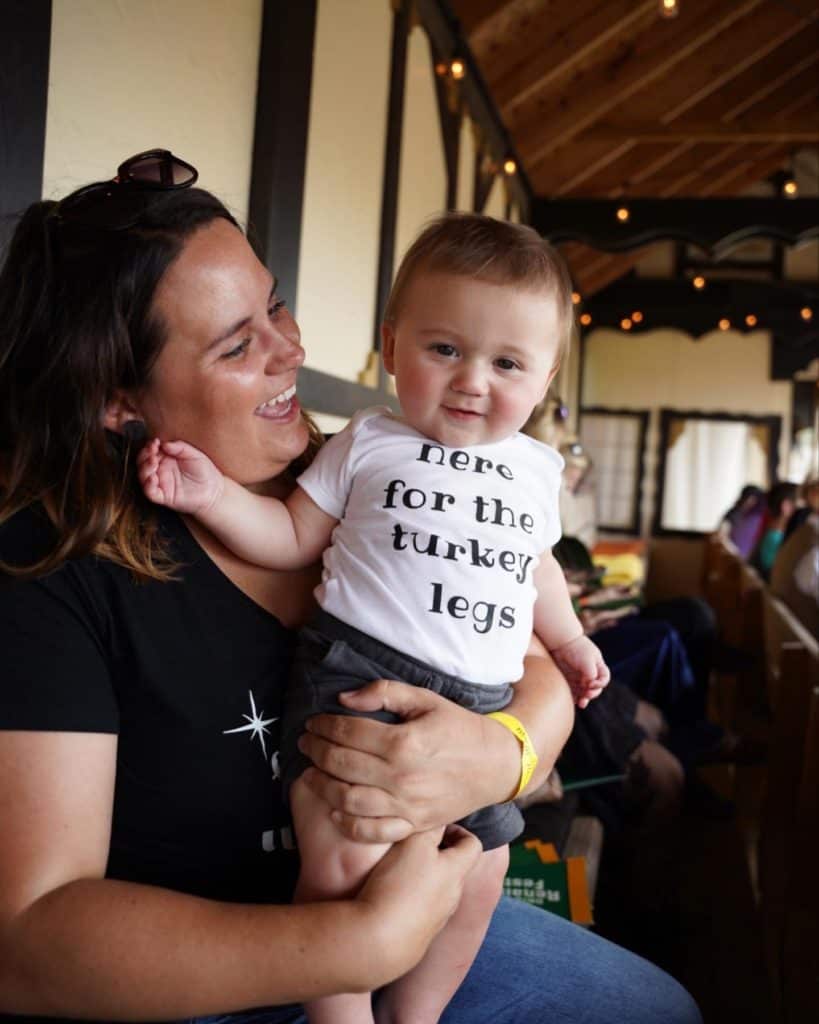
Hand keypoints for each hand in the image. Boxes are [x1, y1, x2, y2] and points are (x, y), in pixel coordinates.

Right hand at [137, 438, 223, 514]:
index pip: (150, 451)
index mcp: (166, 459)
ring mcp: (161, 484)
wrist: (214, 490)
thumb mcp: (194, 454)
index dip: (149, 446)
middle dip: (145, 456)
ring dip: (145, 468)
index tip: (155, 442)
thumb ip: (180, 447)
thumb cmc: (204, 471)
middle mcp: (161, 471)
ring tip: (153, 462)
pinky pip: (150, 492)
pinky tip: (153, 478)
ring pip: (143, 477)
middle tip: (152, 451)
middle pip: (143, 462)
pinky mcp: (164, 496)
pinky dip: (148, 485)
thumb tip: (164, 443)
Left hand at [298, 680, 509, 842]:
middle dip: (315, 751)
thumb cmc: (459, 727)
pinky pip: (371, 831)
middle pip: (341, 764)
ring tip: (312, 772)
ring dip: (322, 785)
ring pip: (347, 800)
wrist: (495, 765)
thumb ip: (384, 693)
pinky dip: (346, 822)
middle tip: (304, 743)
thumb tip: (344, 698)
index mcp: (403, 742)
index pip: (347, 733)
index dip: (323, 726)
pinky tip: (334, 807)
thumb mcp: (426, 700)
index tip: (313, 722)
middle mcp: (400, 777)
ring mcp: (405, 806)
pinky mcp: (413, 825)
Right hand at [356, 825, 481, 978]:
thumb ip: (429, 825)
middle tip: (414, 842)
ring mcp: (437, 917)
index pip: (473, 844)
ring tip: (398, 866)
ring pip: (437, 887)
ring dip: (424, 874)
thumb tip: (438, 813)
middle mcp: (452, 895)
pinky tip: (391, 893)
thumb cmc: (399, 885)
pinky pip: (421, 908)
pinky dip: (412, 896)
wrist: (380, 940)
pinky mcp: (419, 933)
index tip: (437, 825)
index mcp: (456, 871)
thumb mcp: (415, 843)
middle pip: (454, 866)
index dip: (458, 829)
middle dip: (437, 851)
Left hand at [550, 634, 609, 708]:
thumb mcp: (587, 660)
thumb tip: (590, 686)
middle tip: (587, 694)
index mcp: (598, 667)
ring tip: (581, 703)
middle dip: (592, 693)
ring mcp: (579, 678)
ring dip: (584, 699)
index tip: (591, 684)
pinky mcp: (569, 681)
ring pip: (584, 692)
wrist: (560, 642)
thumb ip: (591, 673)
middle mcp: (590, 674)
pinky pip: (573, 692)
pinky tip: (573, 701)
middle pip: (595, 688)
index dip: (600, 684)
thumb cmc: (576, 649)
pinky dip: (574, 698)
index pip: (604, 679)